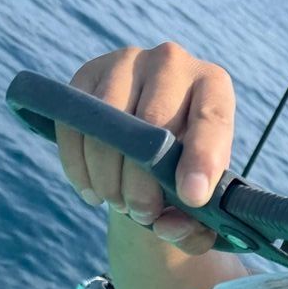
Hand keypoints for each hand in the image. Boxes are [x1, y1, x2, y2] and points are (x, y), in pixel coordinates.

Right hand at [56, 42, 235, 254]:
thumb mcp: (200, 202)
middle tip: (143, 214)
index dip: (202, 159)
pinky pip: (73, 122)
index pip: (212, 120)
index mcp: (214, 87)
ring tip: (119, 204)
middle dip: (144, 182)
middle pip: (153, 125)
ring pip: (108, 123)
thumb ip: (196, 225)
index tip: (193, 198)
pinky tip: (91, 190)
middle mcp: (172, 62)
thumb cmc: (183, 173)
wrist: (146, 145)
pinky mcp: (86, 74)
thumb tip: (168, 226)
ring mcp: (125, 62)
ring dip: (109, 176)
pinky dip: (78, 165)